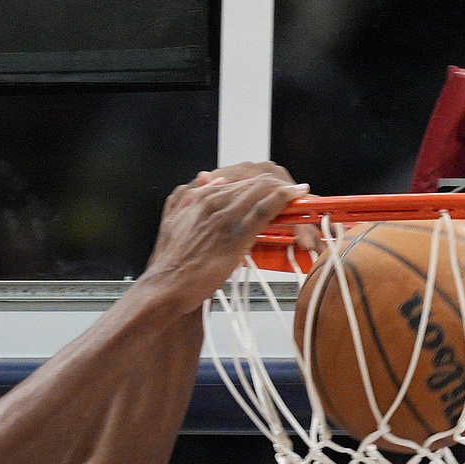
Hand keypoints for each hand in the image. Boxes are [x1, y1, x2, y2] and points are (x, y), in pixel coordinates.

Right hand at [140, 163, 307, 311]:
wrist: (166, 285)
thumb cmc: (171, 262)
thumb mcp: (174, 220)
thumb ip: (187, 197)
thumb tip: (205, 178)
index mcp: (198, 198)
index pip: (236, 181)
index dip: (257, 184)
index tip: (270, 188)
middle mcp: (213, 201)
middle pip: (251, 183)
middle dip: (274, 185)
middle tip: (292, 190)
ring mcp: (226, 216)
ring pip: (261, 191)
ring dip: (282, 190)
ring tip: (298, 192)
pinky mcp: (237, 234)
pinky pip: (265, 209)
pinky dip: (283, 199)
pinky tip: (295, 197)